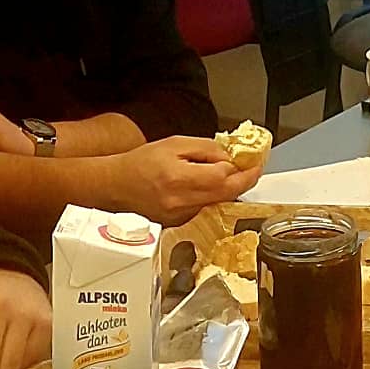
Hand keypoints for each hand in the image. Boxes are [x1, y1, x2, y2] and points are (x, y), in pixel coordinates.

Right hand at [105, 137, 259, 224]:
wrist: (115, 185)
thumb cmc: (141, 163)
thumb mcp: (174, 144)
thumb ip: (205, 149)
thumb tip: (229, 158)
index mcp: (179, 178)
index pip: (223, 178)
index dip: (242, 170)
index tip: (254, 164)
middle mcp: (180, 202)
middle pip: (226, 194)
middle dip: (243, 181)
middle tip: (252, 170)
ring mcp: (179, 217)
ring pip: (218, 205)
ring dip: (228, 191)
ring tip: (228, 175)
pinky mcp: (178, 225)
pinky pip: (205, 211)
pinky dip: (212, 199)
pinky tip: (208, 188)